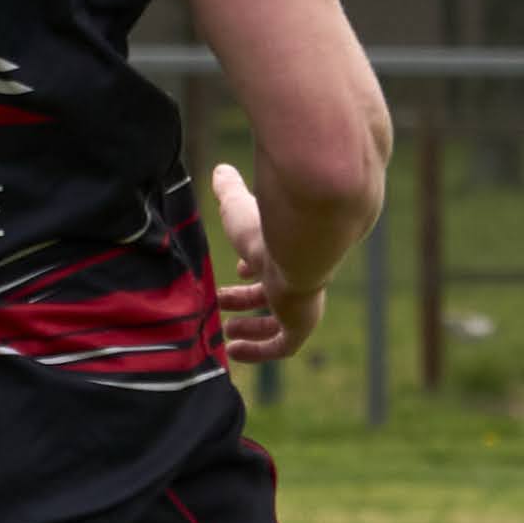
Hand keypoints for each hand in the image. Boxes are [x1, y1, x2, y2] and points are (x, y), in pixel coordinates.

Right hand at [209, 162, 324, 363]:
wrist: (304, 241)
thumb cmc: (269, 222)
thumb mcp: (238, 206)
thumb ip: (229, 190)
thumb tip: (221, 170)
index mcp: (286, 249)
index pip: (273, 261)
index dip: (253, 269)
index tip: (237, 270)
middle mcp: (297, 275)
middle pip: (273, 292)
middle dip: (246, 299)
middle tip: (220, 301)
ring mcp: (302, 301)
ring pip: (279, 321)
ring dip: (253, 328)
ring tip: (226, 334)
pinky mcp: (302, 322)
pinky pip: (282, 345)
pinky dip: (260, 351)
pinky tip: (235, 352)